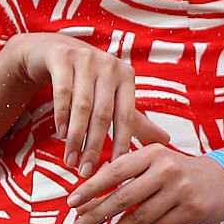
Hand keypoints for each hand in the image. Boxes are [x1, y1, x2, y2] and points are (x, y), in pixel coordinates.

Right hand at [3, 32, 170, 175]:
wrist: (56, 51)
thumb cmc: (90, 80)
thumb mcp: (113, 97)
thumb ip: (136, 121)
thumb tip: (167, 141)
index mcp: (126, 76)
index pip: (127, 116)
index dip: (121, 144)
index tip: (115, 169)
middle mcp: (109, 66)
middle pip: (103, 114)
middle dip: (94, 146)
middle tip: (86, 172)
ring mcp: (85, 59)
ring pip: (82, 106)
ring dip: (76, 137)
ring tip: (71, 161)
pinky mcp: (62, 57)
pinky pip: (62, 93)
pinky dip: (62, 116)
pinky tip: (60, 135)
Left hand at [67, 147, 223, 223]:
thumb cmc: (180, 172)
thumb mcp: (156, 162)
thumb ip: (126, 174)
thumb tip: (85, 199)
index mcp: (153, 153)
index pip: (115, 170)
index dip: (91, 188)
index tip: (71, 203)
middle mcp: (166, 169)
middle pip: (123, 196)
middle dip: (95, 216)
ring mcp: (180, 191)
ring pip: (138, 218)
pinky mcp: (191, 211)